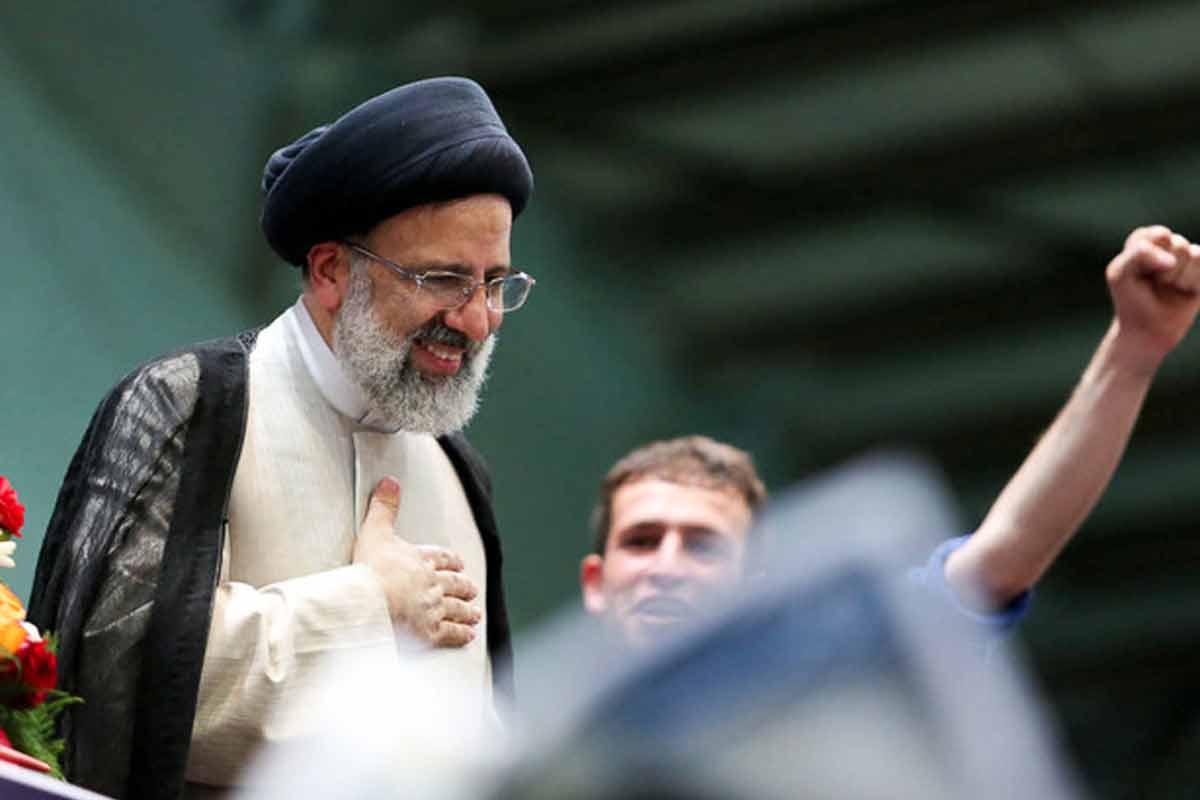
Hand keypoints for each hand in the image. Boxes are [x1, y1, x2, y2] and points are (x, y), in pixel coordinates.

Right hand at [352, 476, 480, 647]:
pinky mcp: (430, 632)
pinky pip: (451, 633)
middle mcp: (431, 583)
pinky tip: (469, 635)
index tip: (457, 562)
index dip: (449, 560)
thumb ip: (384, 507)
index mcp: (419, 559)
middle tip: (471, 588)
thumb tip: (390, 481)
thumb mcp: (375, 531)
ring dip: (467, 610)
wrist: (372, 602)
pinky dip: (461, 634)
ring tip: (475, 613)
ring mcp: (433, 608)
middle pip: (452, 584)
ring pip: (456, 608)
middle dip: (463, 586)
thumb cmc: (371, 569)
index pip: (440, 557)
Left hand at [1106, 225, 1199, 370]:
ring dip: (1181, 278)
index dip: (1153, 256)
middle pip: (1179, 244)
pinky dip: (1194, 283)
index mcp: (1143, 239)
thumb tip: (1171, 260)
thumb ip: (1138, 255)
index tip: (1141, 273)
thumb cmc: (1131, 299)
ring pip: (1195, 255)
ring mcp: (1186, 257)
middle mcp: (1166, 244)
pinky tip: (1185, 290)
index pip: (1160, 235)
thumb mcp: (1121, 274)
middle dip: (1167, 270)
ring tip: (1170, 287)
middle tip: (1156, 283)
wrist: (1148, 329)